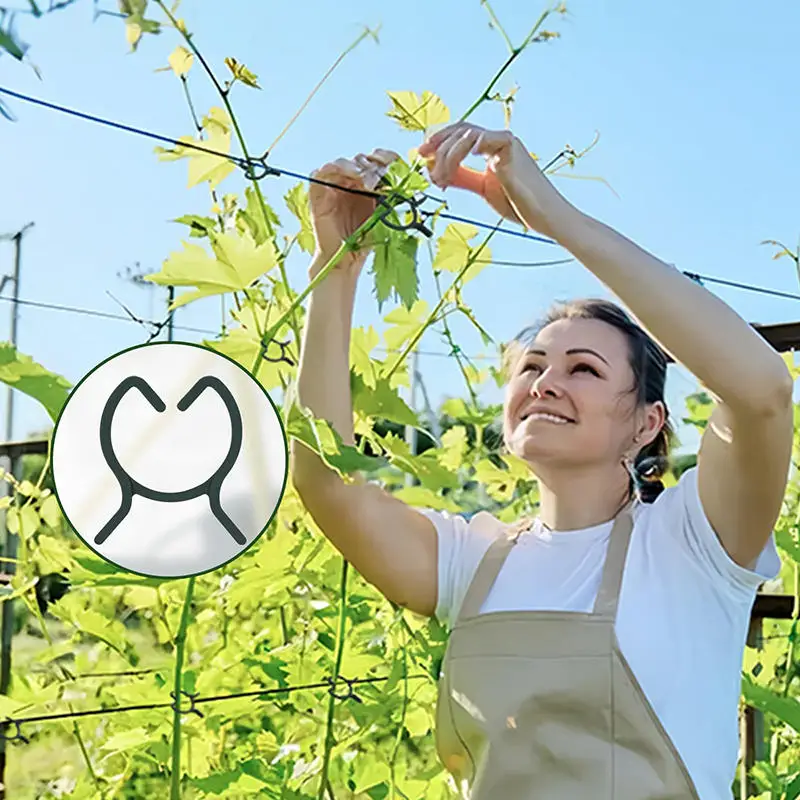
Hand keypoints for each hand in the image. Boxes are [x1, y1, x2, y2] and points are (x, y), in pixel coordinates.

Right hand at [308, 149, 398, 277]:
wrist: (346, 258)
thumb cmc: (365, 240)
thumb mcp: (384, 213)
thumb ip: (391, 195)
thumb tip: (407, 178)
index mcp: (368, 185)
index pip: (377, 159)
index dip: (386, 157)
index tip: (394, 164)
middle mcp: (350, 182)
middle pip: (360, 159)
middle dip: (371, 164)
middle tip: (379, 175)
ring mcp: (333, 186)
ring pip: (341, 163)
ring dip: (355, 167)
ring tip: (366, 181)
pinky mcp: (318, 192)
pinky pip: (320, 172)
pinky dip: (335, 169)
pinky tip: (350, 177)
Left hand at [418, 123, 571, 238]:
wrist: (542, 215)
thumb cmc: (518, 203)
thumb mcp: (482, 189)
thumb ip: (463, 178)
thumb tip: (438, 172)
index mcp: (491, 148)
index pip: (460, 135)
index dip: (438, 141)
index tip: (421, 154)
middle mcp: (497, 141)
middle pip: (460, 130)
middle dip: (437, 144)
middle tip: (423, 159)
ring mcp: (505, 142)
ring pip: (468, 134)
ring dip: (448, 155)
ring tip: (443, 179)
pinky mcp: (512, 148)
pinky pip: (488, 138)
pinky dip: (473, 145)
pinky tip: (464, 160)